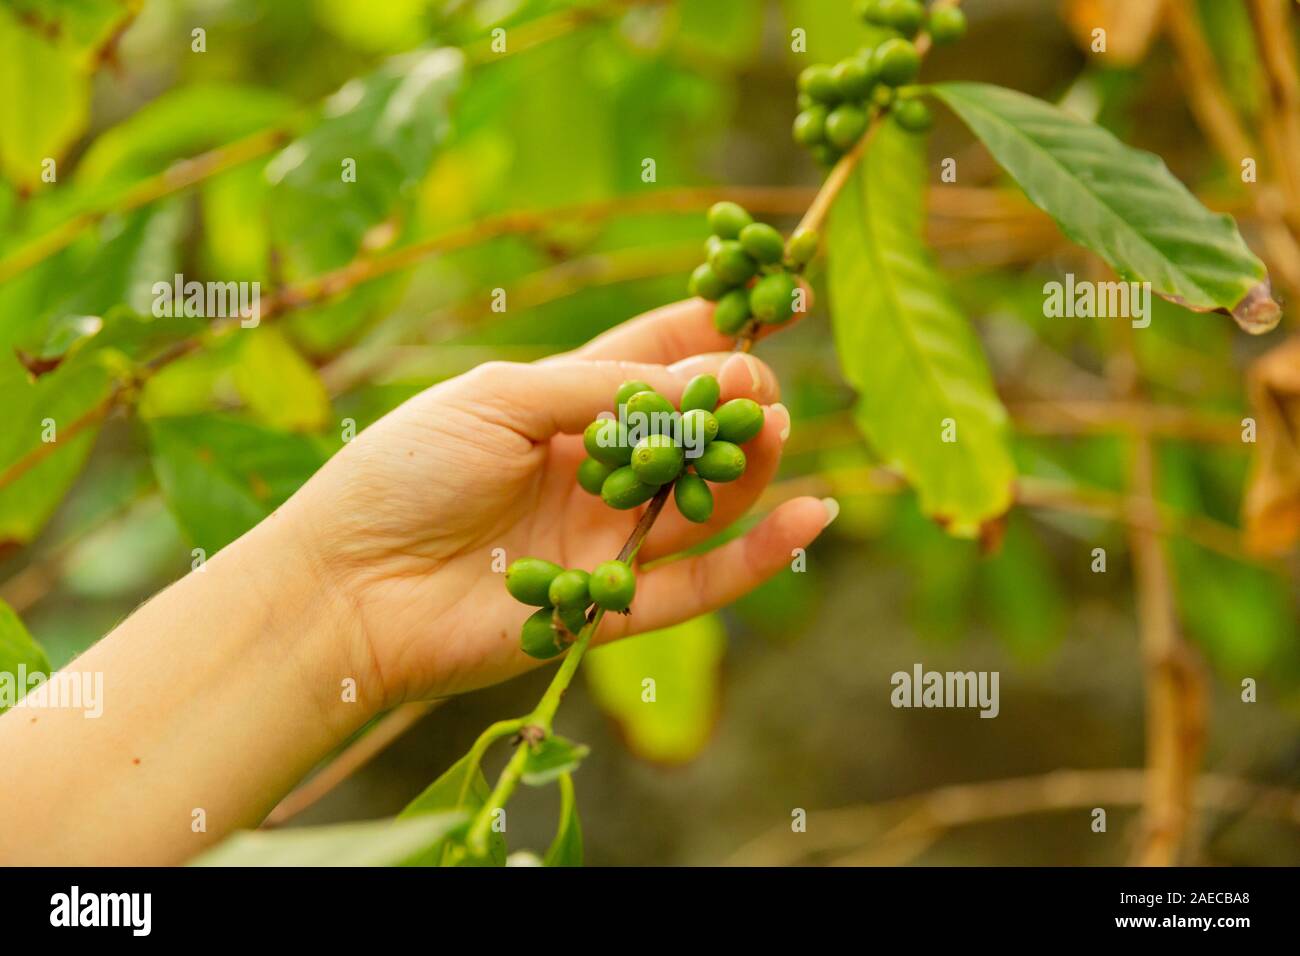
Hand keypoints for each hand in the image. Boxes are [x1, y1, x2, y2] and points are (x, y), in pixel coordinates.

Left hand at [286, 300, 835, 705]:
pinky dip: (757, 556)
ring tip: (777, 429)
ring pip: (702, 504)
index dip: (705, 339)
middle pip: (687, 436)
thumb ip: (600, 388)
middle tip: (763, 386)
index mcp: (558, 408)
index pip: (650, 363)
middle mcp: (590, 473)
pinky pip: (699, 584)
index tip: (761, 310)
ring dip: (749, 467)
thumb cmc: (405, 471)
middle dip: (733, 405)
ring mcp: (604, 541)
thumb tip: (700, 377)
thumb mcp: (498, 399)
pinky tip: (808, 516)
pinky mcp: (610, 608)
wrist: (348, 584)